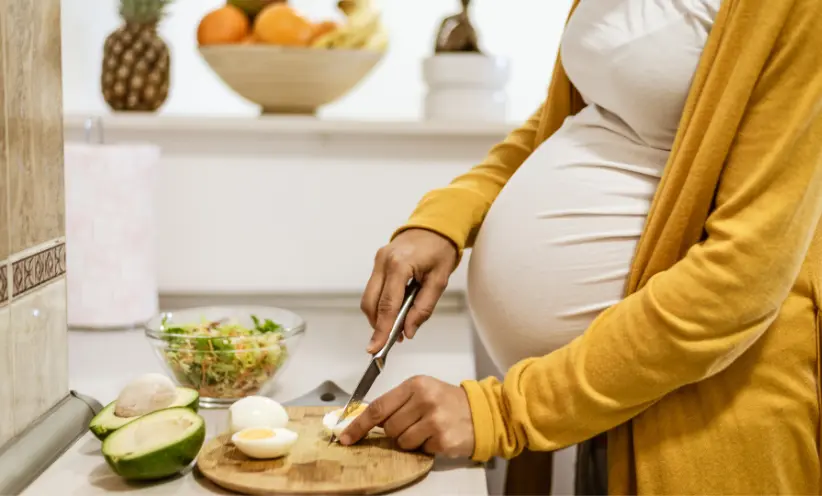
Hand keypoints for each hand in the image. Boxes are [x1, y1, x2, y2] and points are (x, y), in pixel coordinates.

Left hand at [339, 376, 474, 458]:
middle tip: (414, 424)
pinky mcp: (442, 439)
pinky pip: (419, 450)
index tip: (346, 436)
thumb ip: (397, 403)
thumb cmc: (447, 402)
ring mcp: (434, 420)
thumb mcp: (422, 392)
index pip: (378, 407)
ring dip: (411, 441)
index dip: (359, 424)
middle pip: (389, 428)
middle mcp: (424, 400)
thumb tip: (366, 420)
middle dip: (396, 431)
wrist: (482, 413)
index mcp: (415, 385)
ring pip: (402, 442)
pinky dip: (425, 447)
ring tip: (428, 430)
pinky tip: (438, 436)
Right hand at [362, 229, 457, 352]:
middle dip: (377, 325)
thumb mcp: (439, 280)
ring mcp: (378, 261)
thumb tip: (408, 331)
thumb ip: (423, 307)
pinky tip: (395, 311)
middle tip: (388, 342)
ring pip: (369, 297)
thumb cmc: (440, 250)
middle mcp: (383, 262)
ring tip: (396, 327)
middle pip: (371, 303)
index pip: (387, 304)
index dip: (382, 329)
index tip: (377, 347)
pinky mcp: (378, 263)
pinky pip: (374, 289)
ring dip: (379, 316)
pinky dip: (381, 304)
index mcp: (400, 264)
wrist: (435, 226)